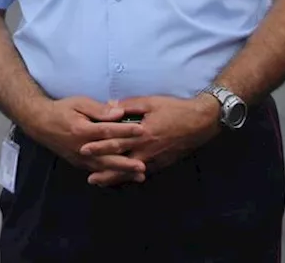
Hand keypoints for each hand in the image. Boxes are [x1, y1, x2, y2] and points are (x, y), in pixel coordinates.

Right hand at [22, 96, 148, 184]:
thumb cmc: (61, 110)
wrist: (40, 123)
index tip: (142, 130)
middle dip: (127, 162)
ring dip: (123, 172)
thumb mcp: (79, 103)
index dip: (126, 130)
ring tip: (139, 176)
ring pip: (104, 167)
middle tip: (143, 165)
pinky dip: (111, 176)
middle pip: (108, 156)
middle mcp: (82, 147)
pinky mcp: (79, 163)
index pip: (108, 131)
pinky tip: (123, 178)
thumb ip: (99, 109)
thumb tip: (119, 112)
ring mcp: (80, 158)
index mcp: (82, 129)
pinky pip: (97, 171)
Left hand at [78, 94, 220, 184]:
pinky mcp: (163, 163)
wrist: (200, 122)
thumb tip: (109, 105)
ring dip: (116, 178)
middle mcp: (147, 149)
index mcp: (142, 133)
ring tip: (101, 183)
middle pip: (122, 162)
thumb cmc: (174, 109)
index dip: (99, 146)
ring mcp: (155, 159)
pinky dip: (132, 177)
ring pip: (132, 171)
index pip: (116, 141)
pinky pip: (144, 172)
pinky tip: (124, 180)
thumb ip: (129, 105)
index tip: (84, 150)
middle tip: (89, 178)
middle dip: (104, 170)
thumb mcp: (150, 102)